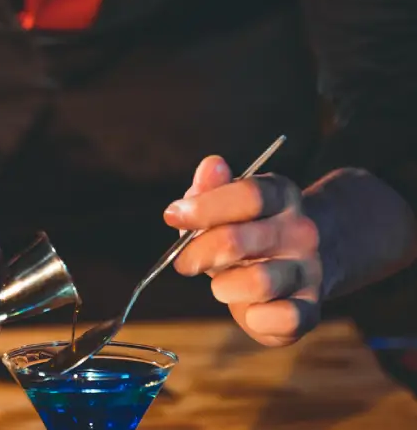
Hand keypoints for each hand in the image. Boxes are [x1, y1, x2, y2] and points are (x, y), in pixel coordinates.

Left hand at [164, 156, 321, 345]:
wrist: (307, 261)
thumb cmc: (250, 230)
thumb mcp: (228, 203)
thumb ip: (211, 188)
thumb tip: (211, 165)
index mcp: (281, 196)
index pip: (247, 195)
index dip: (203, 207)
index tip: (172, 216)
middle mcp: (302, 231)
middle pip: (236, 240)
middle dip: (198, 253)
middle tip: (184, 262)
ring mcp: (310, 270)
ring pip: (258, 283)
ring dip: (224, 286)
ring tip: (222, 284)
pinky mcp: (311, 308)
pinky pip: (283, 318)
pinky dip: (257, 318)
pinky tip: (251, 309)